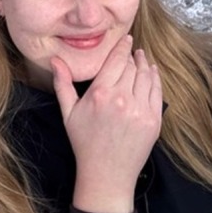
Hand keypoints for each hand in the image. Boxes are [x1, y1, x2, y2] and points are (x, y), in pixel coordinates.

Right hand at [52, 34, 162, 212]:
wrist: (106, 174)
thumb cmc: (85, 143)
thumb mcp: (68, 113)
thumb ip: (63, 84)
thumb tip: (55, 59)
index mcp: (100, 94)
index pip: (116, 60)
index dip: (122, 46)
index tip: (126, 38)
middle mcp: (122, 99)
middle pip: (131, 66)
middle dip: (131, 56)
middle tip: (131, 50)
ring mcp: (140, 109)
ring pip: (146, 75)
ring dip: (145, 64)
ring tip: (142, 58)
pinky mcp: (154, 120)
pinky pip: (157, 91)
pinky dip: (155, 78)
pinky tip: (152, 72)